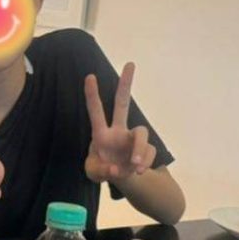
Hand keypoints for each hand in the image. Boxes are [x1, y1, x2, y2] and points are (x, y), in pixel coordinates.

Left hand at [84, 62, 154, 181]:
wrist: (120, 177)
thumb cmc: (101, 169)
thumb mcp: (94, 173)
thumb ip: (100, 171)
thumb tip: (115, 168)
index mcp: (101, 134)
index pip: (96, 111)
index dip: (92, 95)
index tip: (89, 76)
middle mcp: (118, 131)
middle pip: (123, 103)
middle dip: (126, 84)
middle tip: (130, 63)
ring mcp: (133, 138)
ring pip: (142, 134)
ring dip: (140, 150)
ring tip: (134, 166)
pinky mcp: (145, 149)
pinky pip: (149, 153)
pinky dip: (144, 163)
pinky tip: (137, 171)